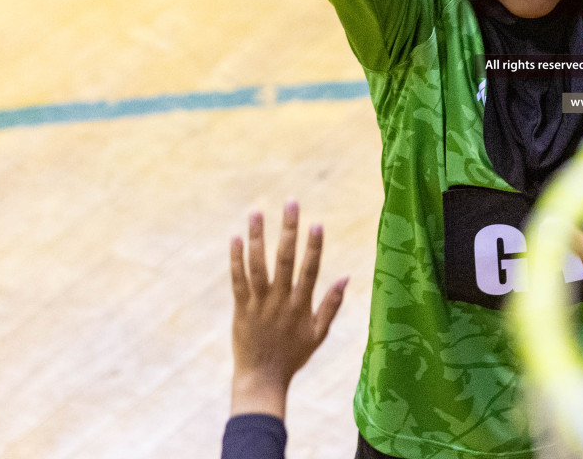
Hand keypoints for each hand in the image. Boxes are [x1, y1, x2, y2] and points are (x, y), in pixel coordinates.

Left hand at [229, 200, 348, 417]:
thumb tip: (347, 276)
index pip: (309, 270)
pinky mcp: (240, 308)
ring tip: (257, 212)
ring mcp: (258, 304)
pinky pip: (237, 280)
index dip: (314, 247)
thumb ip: (331, 304)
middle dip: (288, 230)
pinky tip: (236, 239)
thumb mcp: (318, 334)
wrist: (261, 379)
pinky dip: (236, 259)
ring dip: (257, 237)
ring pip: (257, 265)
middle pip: (284, 260)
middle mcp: (280, 301)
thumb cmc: (293, 356)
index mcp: (301, 305)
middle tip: (290, 203)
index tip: (317, 224)